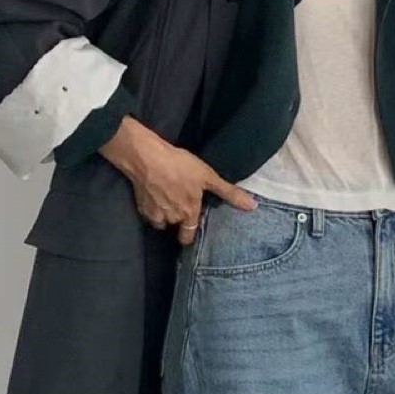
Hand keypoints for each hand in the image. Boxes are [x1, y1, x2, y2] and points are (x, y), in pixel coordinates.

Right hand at [101, 116, 256, 243]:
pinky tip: (155, 196)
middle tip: (179, 207)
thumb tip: (253, 207)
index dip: (190, 232)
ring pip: (162, 222)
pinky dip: (152, 208)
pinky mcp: (141, 208)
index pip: (188, 236)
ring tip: (167, 198)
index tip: (191, 224)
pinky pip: (149, 215)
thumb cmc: (179, 165)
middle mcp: (172, 218)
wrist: (146, 158)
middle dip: (178, 223)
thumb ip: (229, 193)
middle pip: (175, 228)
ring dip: (165, 214)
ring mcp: (155, 215)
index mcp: (189, 212)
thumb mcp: (208, 176)